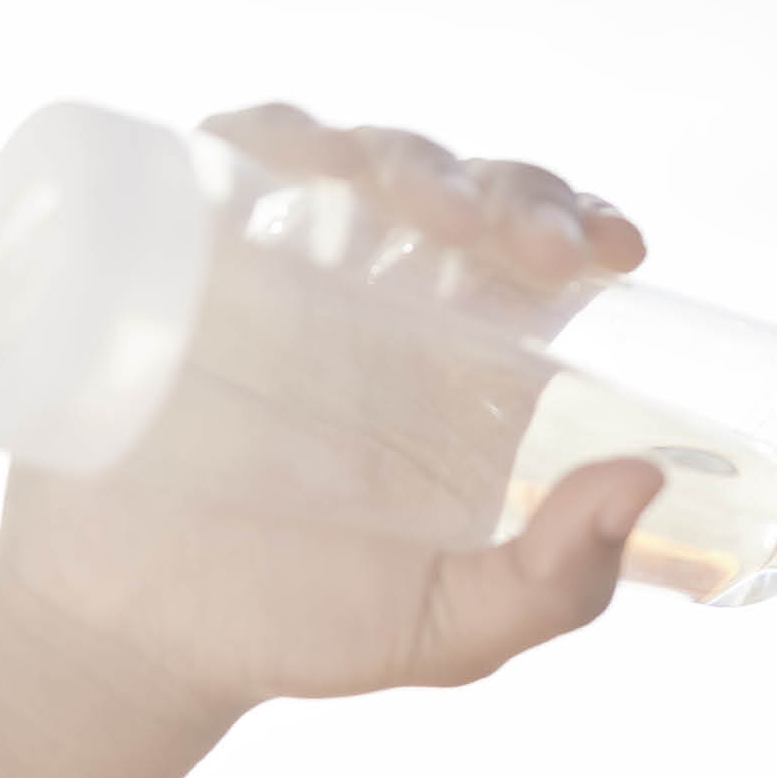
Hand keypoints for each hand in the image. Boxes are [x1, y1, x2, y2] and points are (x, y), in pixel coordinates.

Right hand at [0, 103, 665, 716]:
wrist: (133, 639)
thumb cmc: (298, 629)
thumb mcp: (449, 630)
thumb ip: (557, 584)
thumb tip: (643, 482)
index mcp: (465, 367)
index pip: (542, 256)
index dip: (586, 225)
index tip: (617, 250)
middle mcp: (383, 300)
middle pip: (467, 193)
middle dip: (513, 192)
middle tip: (535, 248)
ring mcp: (281, 269)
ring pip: (360, 159)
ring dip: (406, 158)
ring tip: (431, 213)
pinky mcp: (183, 256)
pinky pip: (225, 160)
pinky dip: (265, 138)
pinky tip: (296, 160)